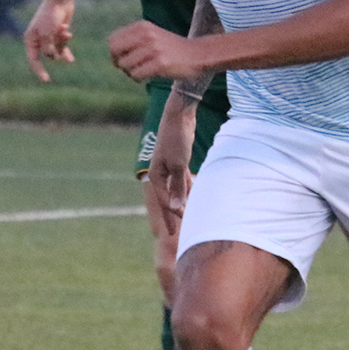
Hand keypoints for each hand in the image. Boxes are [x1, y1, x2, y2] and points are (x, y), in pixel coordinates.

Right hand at [23, 0, 76, 81]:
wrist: (60, 0)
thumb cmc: (50, 15)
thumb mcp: (48, 34)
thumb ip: (49, 48)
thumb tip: (53, 58)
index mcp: (30, 39)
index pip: (33, 60)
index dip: (39, 70)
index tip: (46, 80)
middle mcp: (38, 41)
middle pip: (49, 55)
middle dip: (57, 47)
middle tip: (62, 34)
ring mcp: (48, 39)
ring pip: (57, 51)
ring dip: (63, 43)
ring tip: (65, 30)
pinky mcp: (58, 36)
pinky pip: (63, 47)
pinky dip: (67, 44)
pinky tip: (70, 45)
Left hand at [108, 20, 201, 83]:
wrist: (198, 54)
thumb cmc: (173, 49)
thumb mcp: (152, 36)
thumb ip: (134, 40)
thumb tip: (113, 56)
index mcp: (142, 26)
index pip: (113, 40)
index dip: (115, 53)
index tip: (123, 60)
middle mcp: (146, 35)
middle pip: (115, 52)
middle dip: (119, 62)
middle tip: (129, 68)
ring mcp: (153, 49)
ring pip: (125, 66)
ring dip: (131, 73)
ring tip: (143, 72)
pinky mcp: (160, 63)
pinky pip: (137, 75)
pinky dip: (139, 78)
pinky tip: (148, 76)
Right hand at [145, 105, 196, 235]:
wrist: (179, 115)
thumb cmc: (177, 139)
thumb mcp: (179, 165)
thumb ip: (178, 186)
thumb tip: (176, 208)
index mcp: (156, 175)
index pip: (164, 201)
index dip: (172, 215)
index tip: (180, 229)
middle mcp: (160, 173)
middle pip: (167, 198)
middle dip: (172, 215)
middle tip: (173, 233)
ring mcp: (169, 167)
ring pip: (175, 190)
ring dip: (181, 202)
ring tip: (186, 218)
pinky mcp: (179, 161)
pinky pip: (182, 180)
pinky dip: (187, 189)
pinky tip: (193, 198)